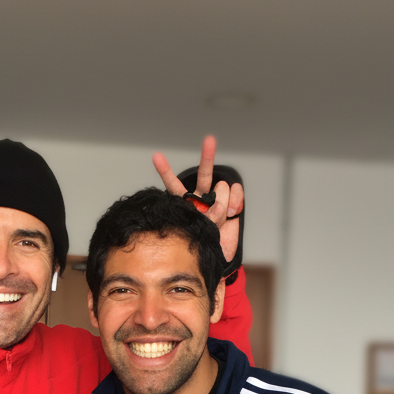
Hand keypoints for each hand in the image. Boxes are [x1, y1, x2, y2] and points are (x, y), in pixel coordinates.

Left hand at [152, 135, 243, 264]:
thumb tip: (218, 205)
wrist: (219, 253)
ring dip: (224, 201)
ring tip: (222, 217)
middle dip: (207, 157)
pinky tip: (232, 212)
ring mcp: (216, 199)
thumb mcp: (195, 235)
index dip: (166, 171)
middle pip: (204, 174)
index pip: (173, 186)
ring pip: (223, 186)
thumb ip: (203, 219)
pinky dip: (236, 200)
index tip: (157, 156)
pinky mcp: (231, 200)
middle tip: (210, 140)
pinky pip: (235, 190)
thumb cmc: (201, 245)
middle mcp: (201, 199)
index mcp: (185, 206)